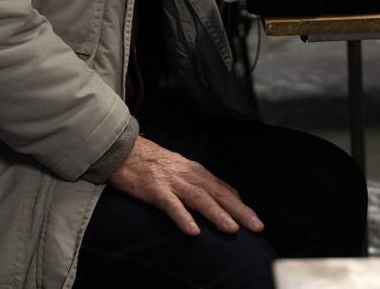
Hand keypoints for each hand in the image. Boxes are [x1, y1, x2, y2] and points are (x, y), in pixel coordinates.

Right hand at [108, 135, 263, 236]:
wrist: (124, 149)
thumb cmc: (153, 162)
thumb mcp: (180, 169)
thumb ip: (199, 183)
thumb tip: (223, 197)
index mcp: (195, 171)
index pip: (223, 189)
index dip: (240, 205)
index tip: (255, 221)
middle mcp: (188, 175)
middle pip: (217, 194)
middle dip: (239, 211)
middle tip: (256, 227)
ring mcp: (171, 181)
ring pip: (199, 199)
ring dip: (216, 214)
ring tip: (232, 229)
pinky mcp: (154, 188)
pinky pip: (170, 205)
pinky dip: (183, 217)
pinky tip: (193, 231)